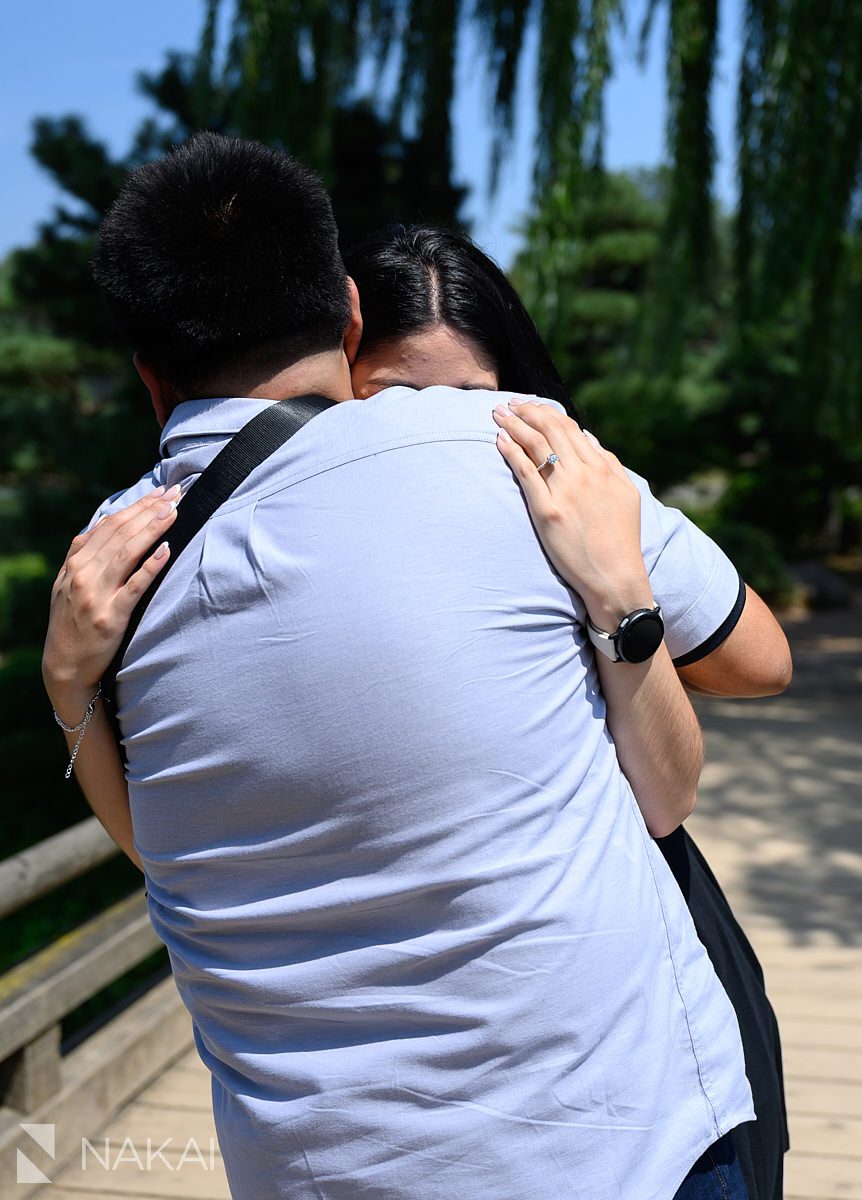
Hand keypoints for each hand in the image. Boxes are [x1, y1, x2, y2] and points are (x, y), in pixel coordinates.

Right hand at [42, 487, 179, 721]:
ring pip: (128, 552)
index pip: (110, 525)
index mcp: (76, 563)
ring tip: (173, 512)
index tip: (160, 492)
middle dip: (150, 510)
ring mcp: (96, 595)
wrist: (64, 664)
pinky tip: (166, 549)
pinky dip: (151, 565)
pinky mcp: (111, 616)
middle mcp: (83, 574)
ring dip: (153, 528)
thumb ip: (84, 554)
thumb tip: (103, 522)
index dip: (137, 506)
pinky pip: (135, 585)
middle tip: (175, 494)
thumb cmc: (72, 620)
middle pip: (121, 534)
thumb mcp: (69, 583)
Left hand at [493, 400, 653, 630]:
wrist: (615, 576)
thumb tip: (588, 437)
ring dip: (514, 424)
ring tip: (498, 414)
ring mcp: (565, 491)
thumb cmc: (621, 539)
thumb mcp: (626, 493)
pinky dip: (511, 452)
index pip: (570, 428)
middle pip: (549, 430)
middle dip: (526, 411)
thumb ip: (608, 461)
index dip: (547, 412)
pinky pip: (525, 472)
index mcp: (602, 467)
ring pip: (535, 445)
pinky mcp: (547, 511)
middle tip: (508, 404)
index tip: (531, 406)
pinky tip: (500, 440)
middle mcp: (584, 473)